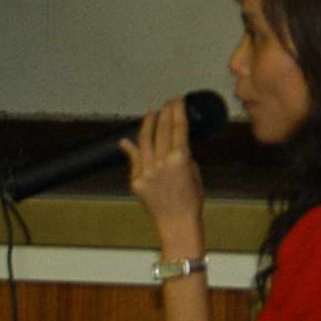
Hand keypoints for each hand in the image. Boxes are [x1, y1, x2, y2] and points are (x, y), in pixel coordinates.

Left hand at [120, 95, 207, 257]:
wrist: (176, 221)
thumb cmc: (191, 198)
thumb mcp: (193, 171)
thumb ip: (182, 154)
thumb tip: (173, 144)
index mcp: (181, 158)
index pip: (178, 127)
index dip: (178, 110)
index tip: (179, 100)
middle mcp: (162, 161)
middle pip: (162, 129)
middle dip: (165, 112)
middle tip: (168, 102)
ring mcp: (147, 170)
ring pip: (145, 140)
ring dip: (148, 124)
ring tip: (151, 113)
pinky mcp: (136, 180)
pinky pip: (134, 159)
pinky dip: (131, 148)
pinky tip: (127, 139)